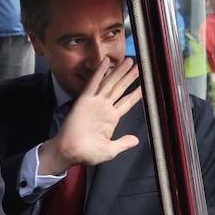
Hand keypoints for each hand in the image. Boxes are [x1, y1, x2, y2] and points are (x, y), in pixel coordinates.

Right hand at [38, 58, 141, 174]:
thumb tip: (135, 140)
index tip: (145, 85)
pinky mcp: (84, 100)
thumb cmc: (86, 153)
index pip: (127, 102)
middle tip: (139, 66)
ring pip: (110, 83)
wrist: (70, 152)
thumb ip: (123, 143)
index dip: (136, 93)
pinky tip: (106, 62)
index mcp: (111, 119)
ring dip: (120, 72)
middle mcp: (104, 108)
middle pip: (120, 89)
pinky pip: (93, 83)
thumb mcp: (110, 150)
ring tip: (129, 61)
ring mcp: (95, 103)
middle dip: (130, 77)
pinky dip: (99, 73)